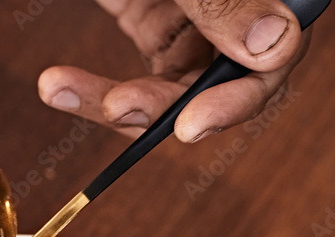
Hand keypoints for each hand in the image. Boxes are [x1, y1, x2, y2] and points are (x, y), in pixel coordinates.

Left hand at [38, 0, 310, 141]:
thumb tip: (276, 45)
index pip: (276, 53)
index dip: (238, 97)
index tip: (189, 126)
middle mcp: (243, 5)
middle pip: (219, 82)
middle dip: (163, 103)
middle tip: (116, 107)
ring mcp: (199, 15)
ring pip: (172, 87)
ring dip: (115, 99)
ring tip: (58, 87)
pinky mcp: (153, 19)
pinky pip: (135, 71)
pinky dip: (93, 85)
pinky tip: (57, 84)